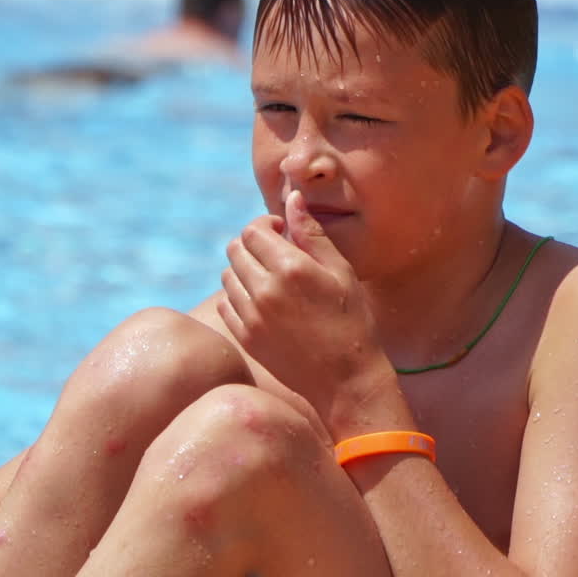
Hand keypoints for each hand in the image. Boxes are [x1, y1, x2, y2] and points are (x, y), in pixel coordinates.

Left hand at [217, 190, 385, 423]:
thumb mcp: (341, 272)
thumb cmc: (351, 321)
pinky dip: (237, 295)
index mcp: (290, 268)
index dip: (266, 226)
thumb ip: (312, 234)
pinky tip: (260, 300)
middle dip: (252, 245)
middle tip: (275, 254)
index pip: (254, 231)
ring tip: (269, 278)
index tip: (282, 234)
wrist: (345, 379)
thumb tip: (292, 198)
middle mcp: (265, 290)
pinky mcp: (246, 337)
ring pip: (227, 276)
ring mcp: (251, 316)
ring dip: (243, 269)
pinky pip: (225, 303)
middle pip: (235, 249)